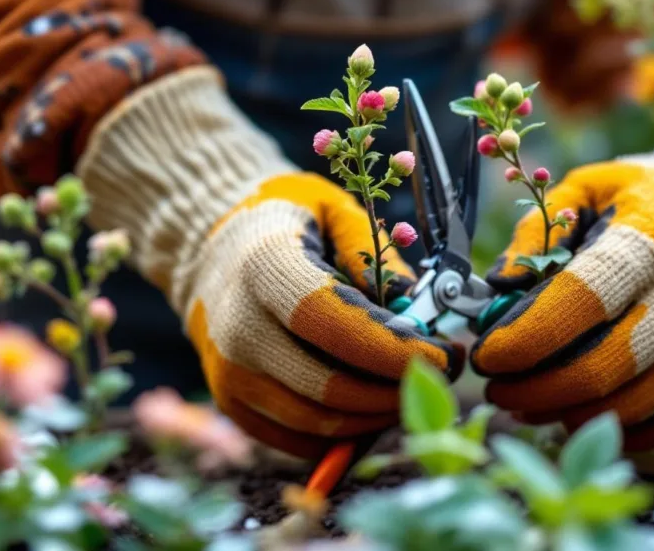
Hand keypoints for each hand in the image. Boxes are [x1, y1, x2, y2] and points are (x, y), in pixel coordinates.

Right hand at [187, 173, 460, 457]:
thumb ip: (375, 255)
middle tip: (438, 377)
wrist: (211, 248)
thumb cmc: (286, 223)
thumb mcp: (334, 211)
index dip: (393, 350)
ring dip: (376, 417)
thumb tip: (415, 311)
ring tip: (408, 391)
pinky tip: (371, 407)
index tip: (441, 355)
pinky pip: (297, 441)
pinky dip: (344, 436)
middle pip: (329, 387)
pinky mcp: (231, 402)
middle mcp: (240, 326)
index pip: (335, 325)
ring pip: (317, 424)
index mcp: (266, 266)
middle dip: (396, 391)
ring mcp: (229, 371)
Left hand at [472, 157, 653, 449]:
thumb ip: (536, 230)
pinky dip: (607, 430)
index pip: (582, 302)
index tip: (486, 354)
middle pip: (600, 368)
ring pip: (627, 405)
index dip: (527, 337)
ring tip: (521, 403)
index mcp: (644, 244)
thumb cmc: (638, 202)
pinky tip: (569, 415)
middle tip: (494, 386)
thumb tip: (500, 283)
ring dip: (563, 415)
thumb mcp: (585, 188)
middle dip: (534, 388)